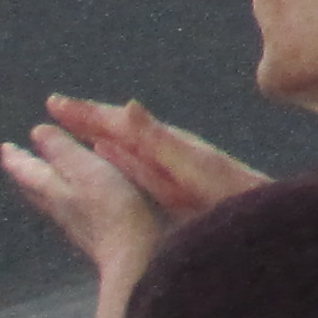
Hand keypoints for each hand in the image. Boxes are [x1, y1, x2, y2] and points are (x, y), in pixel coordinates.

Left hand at [0, 120, 168, 287]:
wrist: (134, 259)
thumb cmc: (114, 209)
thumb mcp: (90, 171)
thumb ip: (64, 152)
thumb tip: (37, 132)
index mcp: (55, 190)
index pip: (29, 172)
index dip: (17, 158)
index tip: (4, 147)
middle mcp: (59, 208)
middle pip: (34, 188)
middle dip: (25, 172)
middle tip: (15, 159)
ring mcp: (74, 225)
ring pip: (48, 201)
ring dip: (40, 185)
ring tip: (39, 175)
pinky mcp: (92, 235)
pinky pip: (66, 210)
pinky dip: (61, 197)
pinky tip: (72, 199)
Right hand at [40, 93, 265, 220]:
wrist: (264, 215)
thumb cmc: (230, 193)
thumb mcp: (191, 167)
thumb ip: (158, 140)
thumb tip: (127, 107)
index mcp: (166, 144)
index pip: (117, 123)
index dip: (86, 113)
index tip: (53, 102)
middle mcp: (167, 150)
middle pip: (117, 129)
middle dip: (87, 118)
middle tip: (53, 108)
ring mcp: (172, 167)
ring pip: (124, 147)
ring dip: (98, 136)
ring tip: (76, 128)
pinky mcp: (178, 185)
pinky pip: (137, 166)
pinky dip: (117, 157)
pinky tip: (109, 157)